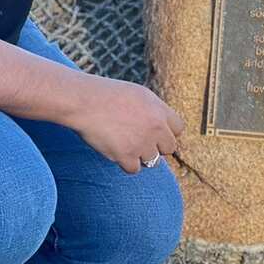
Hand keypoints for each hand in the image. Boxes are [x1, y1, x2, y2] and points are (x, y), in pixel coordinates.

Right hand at [66, 75, 186, 173]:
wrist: (84, 101)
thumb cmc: (105, 95)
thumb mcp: (136, 94)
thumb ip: (152, 111)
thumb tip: (161, 128)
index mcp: (158, 108)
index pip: (178, 128)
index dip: (166, 132)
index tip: (154, 133)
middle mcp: (156, 125)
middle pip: (169, 148)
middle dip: (156, 147)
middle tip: (138, 141)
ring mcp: (143, 142)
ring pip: (152, 160)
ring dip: (139, 154)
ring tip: (121, 140)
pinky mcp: (127, 155)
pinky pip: (134, 169)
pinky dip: (124, 162)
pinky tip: (113, 148)